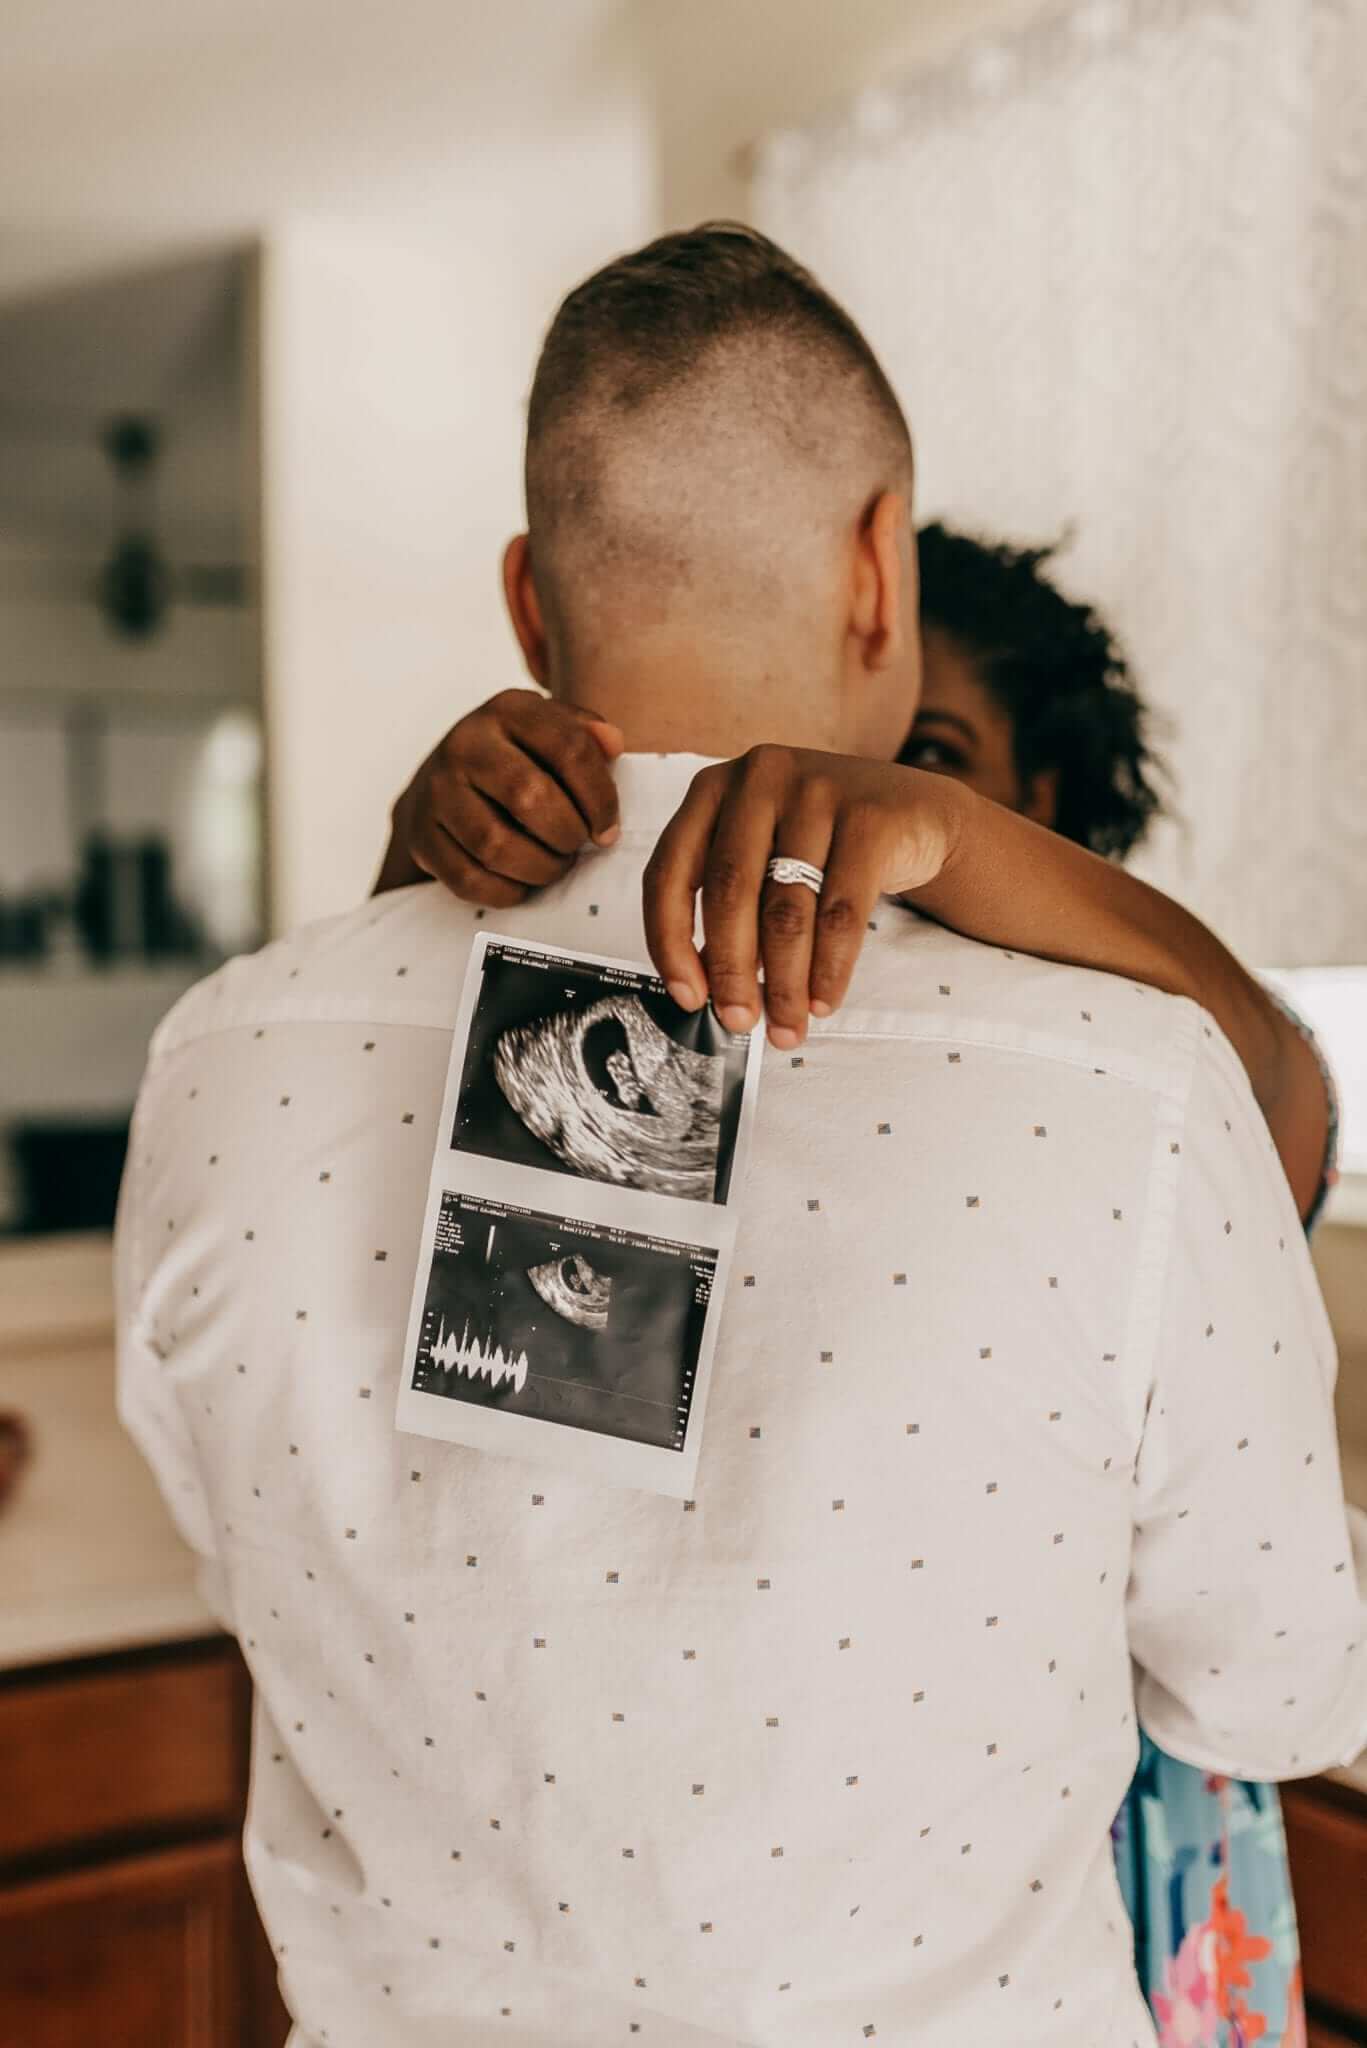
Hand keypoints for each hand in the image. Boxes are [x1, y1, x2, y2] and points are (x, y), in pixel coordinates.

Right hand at [387, 691, 622, 907]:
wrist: (443, 781)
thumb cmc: (518, 759)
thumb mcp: (552, 732)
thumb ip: (588, 735)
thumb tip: (613, 743)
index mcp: (508, 710)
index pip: (569, 749)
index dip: (600, 798)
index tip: (608, 829)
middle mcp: (465, 743)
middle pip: (530, 797)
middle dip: (567, 834)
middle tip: (576, 846)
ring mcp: (437, 791)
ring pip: (496, 845)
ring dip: (540, 868)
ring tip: (554, 865)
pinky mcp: (421, 836)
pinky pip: (469, 879)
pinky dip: (507, 892)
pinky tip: (522, 883)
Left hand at [643, 745, 967, 1046]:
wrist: (918, 816)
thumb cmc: (824, 847)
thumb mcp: (764, 857)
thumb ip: (730, 906)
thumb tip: (705, 990)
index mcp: (712, 789)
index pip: (669, 872)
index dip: (669, 940)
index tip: (687, 996)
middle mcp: (758, 778)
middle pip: (730, 892)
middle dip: (731, 971)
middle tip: (738, 1021)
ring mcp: (816, 790)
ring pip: (787, 909)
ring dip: (784, 983)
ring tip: (787, 1026)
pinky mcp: (869, 818)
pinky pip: (841, 913)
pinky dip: (830, 968)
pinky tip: (823, 1001)